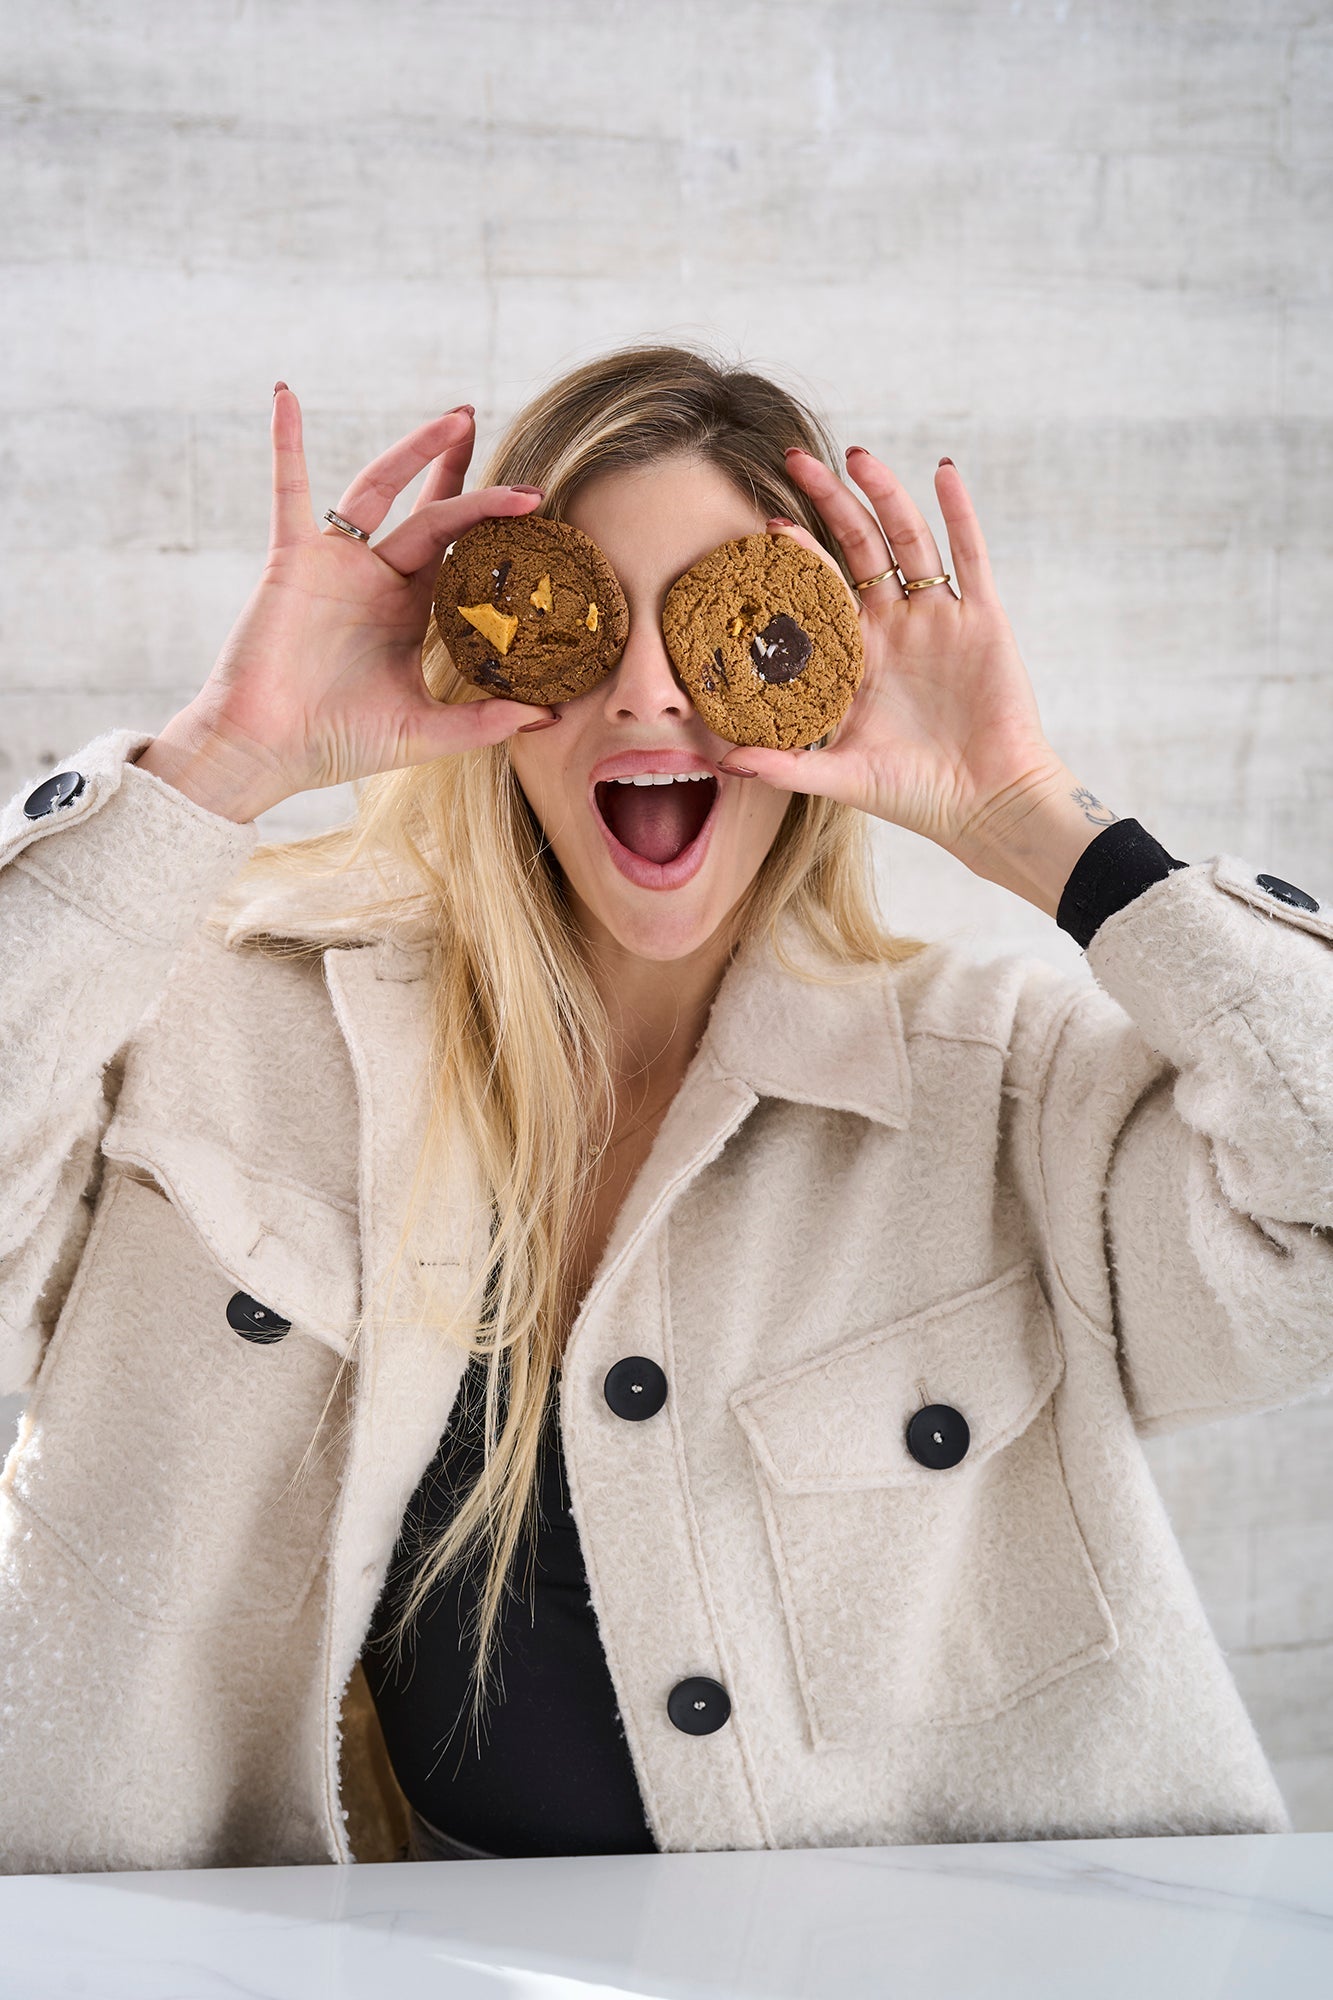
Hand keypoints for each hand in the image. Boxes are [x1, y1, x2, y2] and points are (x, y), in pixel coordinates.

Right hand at [137, 387, 557, 820]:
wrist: (265, 750)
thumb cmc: (336, 743)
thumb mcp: (424, 732)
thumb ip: (483, 721)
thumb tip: (550, 718)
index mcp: (409, 612)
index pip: (460, 554)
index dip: (493, 525)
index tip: (535, 502)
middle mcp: (376, 579)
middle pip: (429, 510)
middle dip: (458, 469)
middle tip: (485, 426)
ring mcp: (335, 563)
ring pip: (379, 489)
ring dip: (414, 451)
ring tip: (457, 419)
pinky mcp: (293, 558)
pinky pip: (289, 489)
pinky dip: (288, 443)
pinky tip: (287, 398)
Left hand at [716, 447, 1112, 915]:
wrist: (986, 805)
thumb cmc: (914, 795)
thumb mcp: (840, 778)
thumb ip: (785, 764)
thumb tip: (724, 762)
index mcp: (857, 656)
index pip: (820, 590)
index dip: (796, 557)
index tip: (767, 525)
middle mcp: (894, 627)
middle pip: (859, 547)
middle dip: (830, 501)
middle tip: (795, 458)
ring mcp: (938, 619)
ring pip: (909, 539)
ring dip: (885, 495)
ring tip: (857, 454)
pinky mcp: (982, 620)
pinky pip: (970, 556)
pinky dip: (959, 513)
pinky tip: (942, 472)